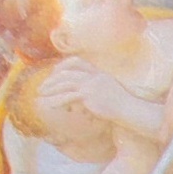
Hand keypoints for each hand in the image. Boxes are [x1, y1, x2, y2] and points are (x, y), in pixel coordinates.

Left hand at [49, 62, 172, 143]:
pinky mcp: (89, 94)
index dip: (63, 66)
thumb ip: (94, 91)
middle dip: (53, 78)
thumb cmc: (122, 106)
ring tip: (41, 94)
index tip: (54, 74)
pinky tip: (50, 104)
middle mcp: (94, 75)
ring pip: (65, 81)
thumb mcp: (107, 93)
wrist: (131, 111)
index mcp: (98, 72)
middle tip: (43, 86)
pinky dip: (58, 99)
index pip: (76, 62)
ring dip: (51, 88)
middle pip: (67, 70)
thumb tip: (82, 98)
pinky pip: (69, 95)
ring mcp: (91, 83)